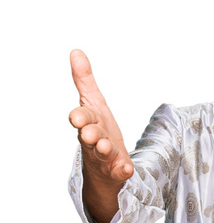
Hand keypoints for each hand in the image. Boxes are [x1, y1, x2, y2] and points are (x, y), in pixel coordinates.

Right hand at [68, 49, 132, 222]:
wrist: (102, 167)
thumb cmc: (97, 130)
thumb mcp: (93, 104)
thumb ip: (85, 81)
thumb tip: (76, 51)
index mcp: (89, 122)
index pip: (82, 117)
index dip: (80, 116)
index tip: (76, 117)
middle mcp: (93, 140)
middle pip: (89, 136)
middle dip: (89, 134)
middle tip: (89, 134)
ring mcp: (105, 157)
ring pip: (102, 153)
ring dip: (104, 149)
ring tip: (106, 146)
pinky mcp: (116, 170)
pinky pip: (119, 171)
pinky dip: (122, 169)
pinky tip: (127, 169)